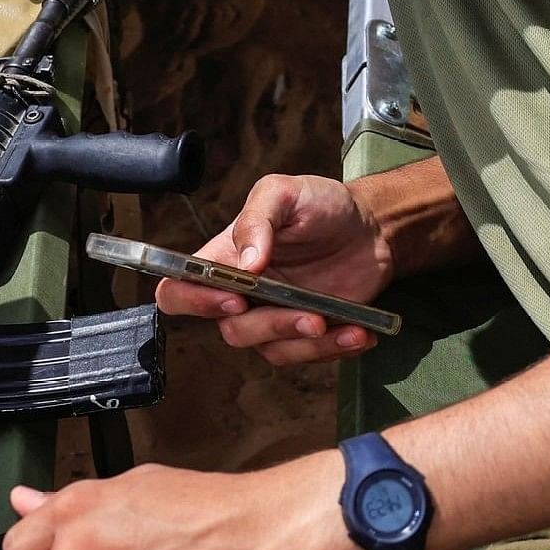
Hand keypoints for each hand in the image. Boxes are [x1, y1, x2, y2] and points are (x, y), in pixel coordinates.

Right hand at [157, 174, 390, 366]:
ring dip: (309, 344)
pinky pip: (307, 355)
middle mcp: (242, 295)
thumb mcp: (286, 193)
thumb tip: (246, 264)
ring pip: (272, 350)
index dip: (192, 302)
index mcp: (223, 259)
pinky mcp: (306, 334)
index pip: (178, 291)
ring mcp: (273, 317)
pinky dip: (335, 349)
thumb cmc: (320, 205)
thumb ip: (258, 219)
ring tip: (345, 326)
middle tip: (311, 315)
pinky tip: (360, 333)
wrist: (371, 226)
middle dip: (272, 326)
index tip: (233, 298)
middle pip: (232, 330)